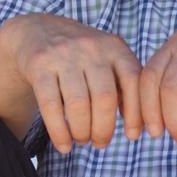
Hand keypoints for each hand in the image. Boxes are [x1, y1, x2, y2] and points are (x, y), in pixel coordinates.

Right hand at [1, 13, 141, 152]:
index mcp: (114, 47)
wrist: (38, 30)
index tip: (132, 137)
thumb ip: (124, 86)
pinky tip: (64, 145)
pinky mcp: (40, 65)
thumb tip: (138, 128)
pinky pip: (51, 105)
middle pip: (105, 98)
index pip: (134, 82)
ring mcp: (64, 55)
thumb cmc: (81, 57)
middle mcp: (91, 48)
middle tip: (100, 143)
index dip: (137, 114)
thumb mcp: (107, 60)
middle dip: (104, 129)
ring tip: (82, 140)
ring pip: (78, 104)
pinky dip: (59, 132)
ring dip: (82, 132)